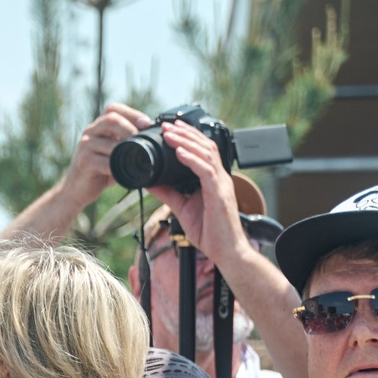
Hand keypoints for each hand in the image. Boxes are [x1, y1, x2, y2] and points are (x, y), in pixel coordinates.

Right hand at [63, 103, 152, 210]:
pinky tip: (126, 171)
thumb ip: (129, 144)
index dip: (132, 113)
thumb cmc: (100, 171)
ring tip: (139, 156)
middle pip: (111, 119)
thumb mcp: (115, 154)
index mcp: (98, 127)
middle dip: (131, 128)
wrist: (77, 189)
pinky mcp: (84, 162)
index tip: (147, 123)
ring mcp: (85, 146)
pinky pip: (105, 162)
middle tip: (144, 139)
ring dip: (126, 149)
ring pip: (108, 141)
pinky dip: (118, 167)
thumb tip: (155, 138)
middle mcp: (90, 132)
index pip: (113, 109)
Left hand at [146, 120, 254, 270]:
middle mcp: (219, 177)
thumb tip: (151, 182)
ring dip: (186, 142)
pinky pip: (205, 171)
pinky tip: (179, 153)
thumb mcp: (182, 208)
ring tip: (169, 134)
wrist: (226, 252)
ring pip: (205, 154)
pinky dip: (192, 160)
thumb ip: (168, 194)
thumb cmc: (210, 232)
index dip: (187, 138)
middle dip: (185, 134)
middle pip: (204, 146)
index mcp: (212, 179)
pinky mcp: (219, 194)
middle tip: (166, 126)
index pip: (202, 150)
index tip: (170, 130)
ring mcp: (221, 184)